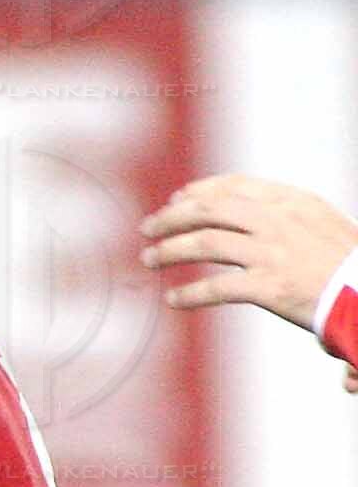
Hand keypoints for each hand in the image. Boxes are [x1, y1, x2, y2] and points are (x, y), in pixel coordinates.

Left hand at [139, 174, 357, 329]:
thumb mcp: (319, 224)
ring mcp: (273, 253)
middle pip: (209, 210)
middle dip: (171, 217)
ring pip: (204, 242)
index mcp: (293, 202)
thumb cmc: (346, 264)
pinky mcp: (269, 287)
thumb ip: (282, 215)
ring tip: (149, 259)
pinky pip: (215, 288)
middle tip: (148, 229)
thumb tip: (239, 214)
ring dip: (169, 250)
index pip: (234, 187)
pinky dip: (189, 294)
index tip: (176, 199)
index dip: (198, 191)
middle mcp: (279, 221)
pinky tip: (174, 300)